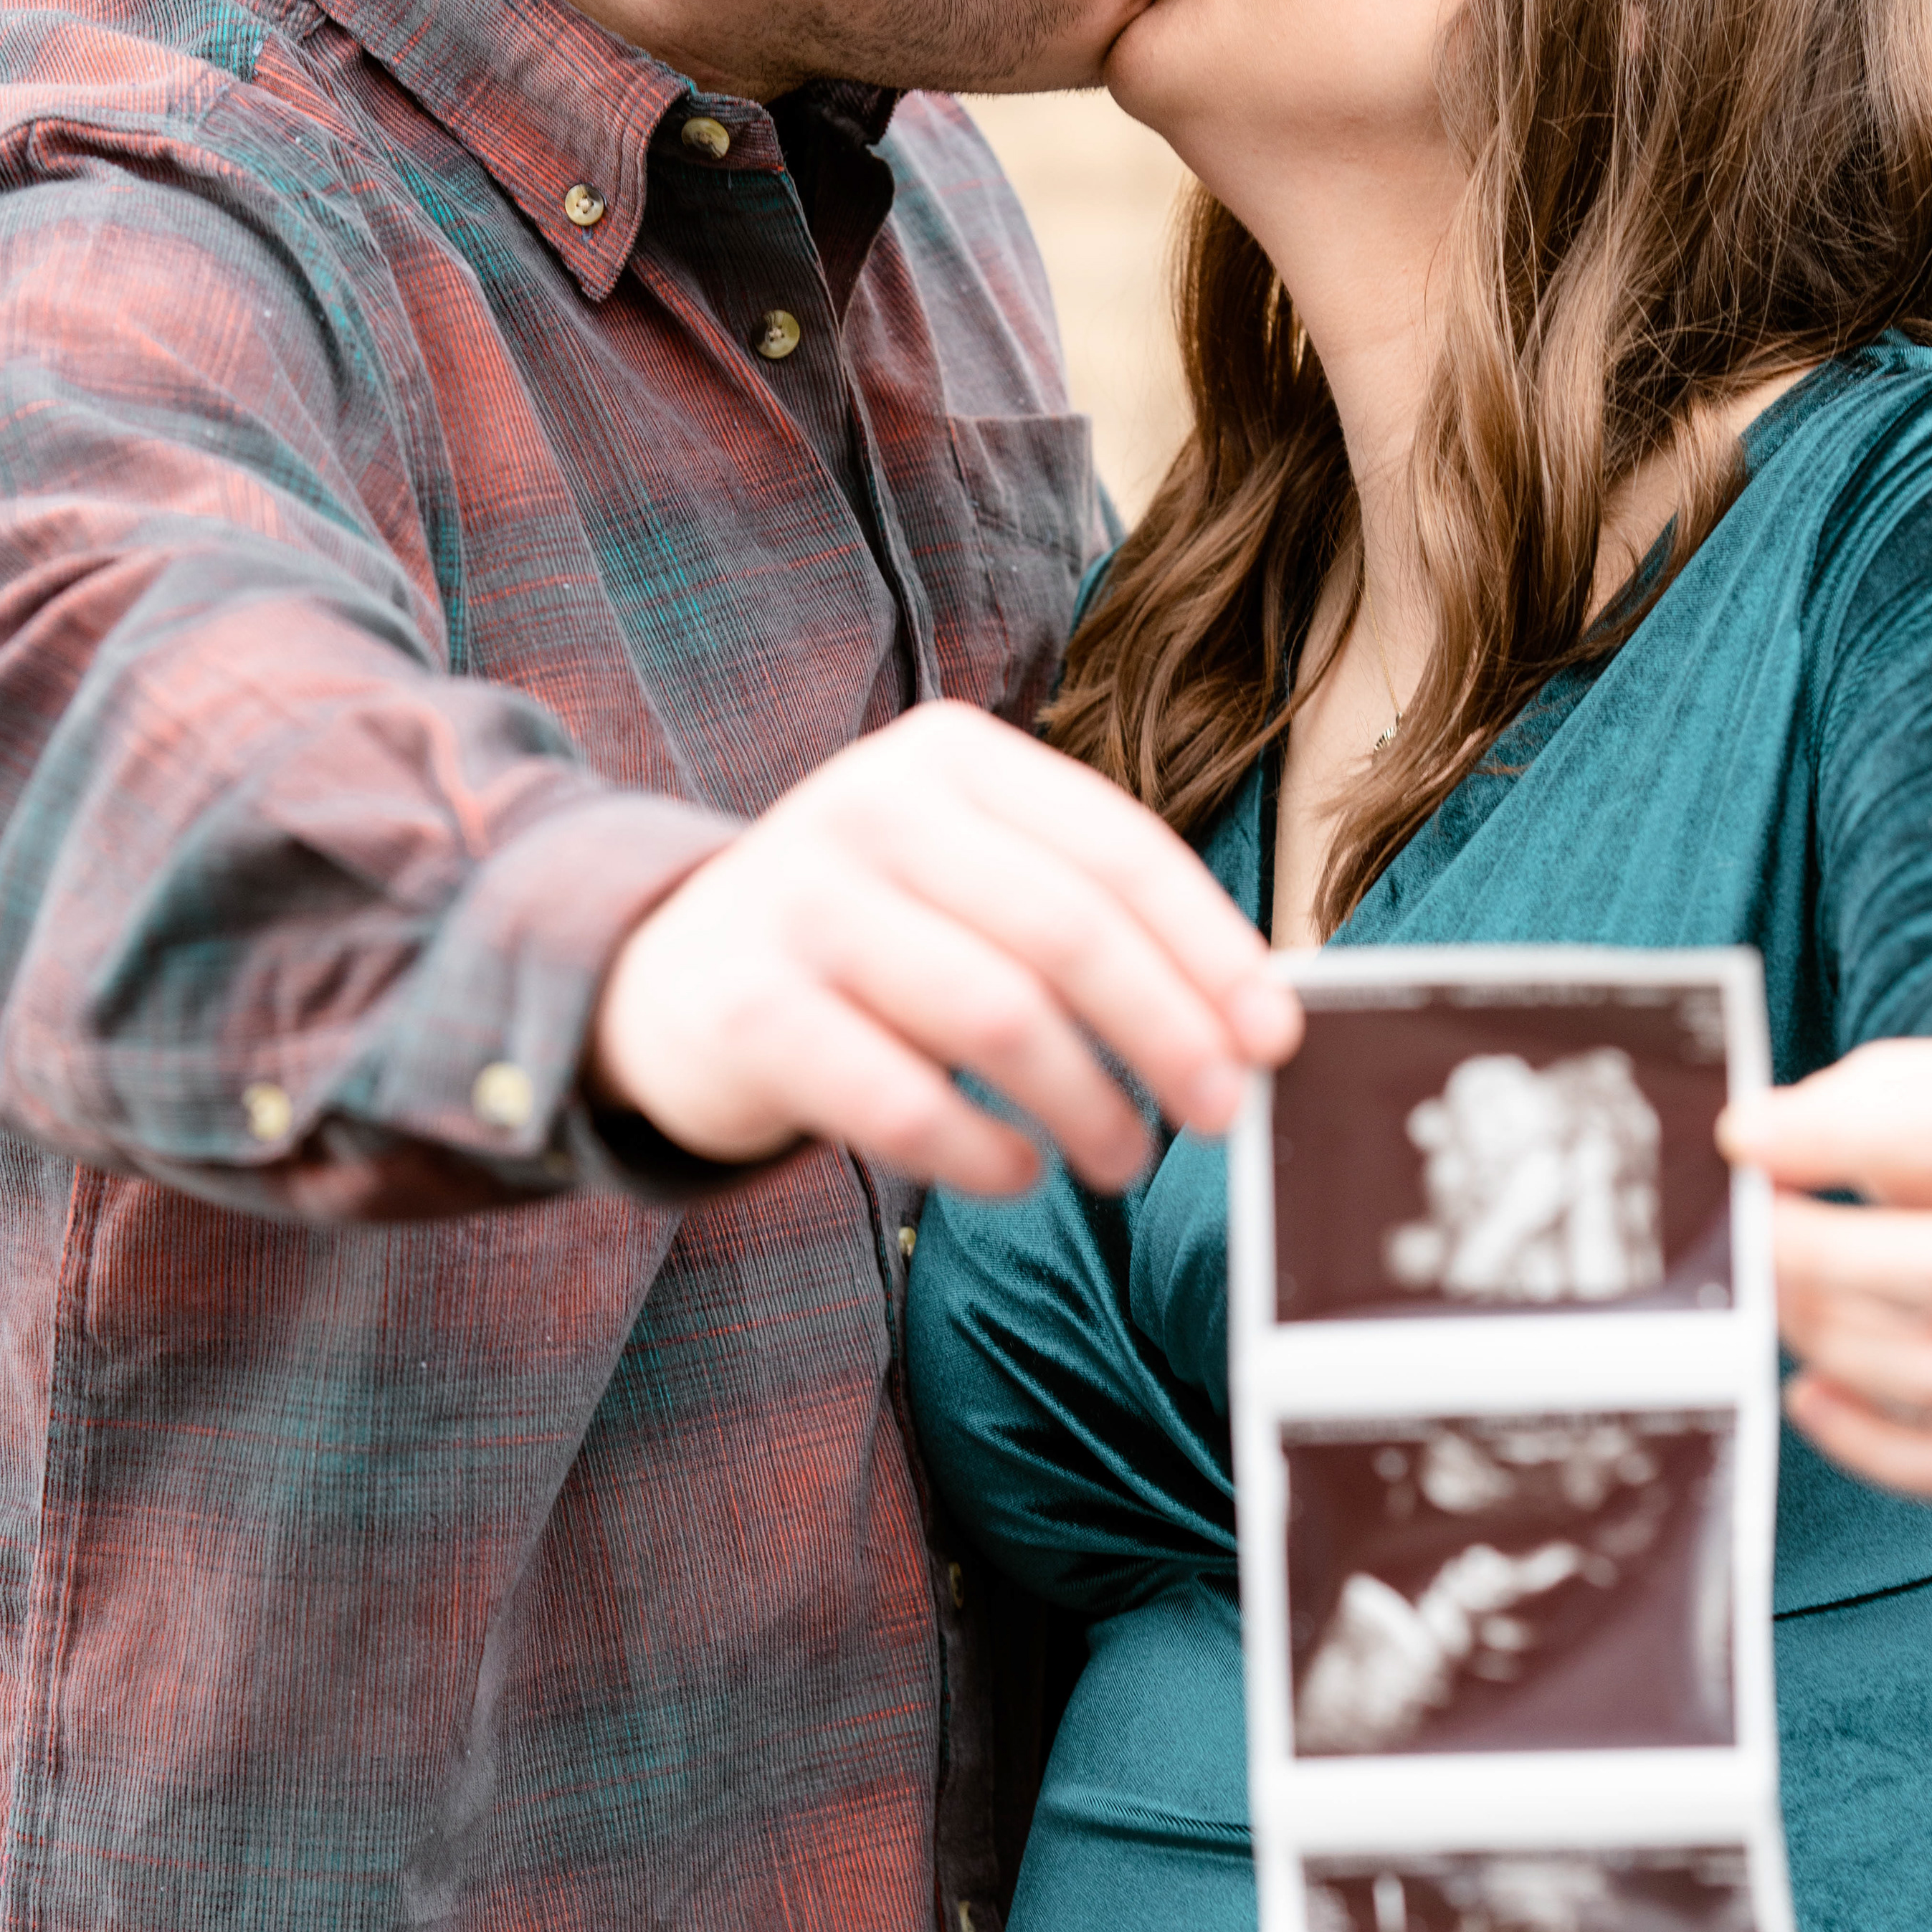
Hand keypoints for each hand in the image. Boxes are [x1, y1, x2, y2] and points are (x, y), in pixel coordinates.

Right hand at [588, 703, 1300, 1196]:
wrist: (657, 975)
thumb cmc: (862, 937)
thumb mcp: (963, 879)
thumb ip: (1083, 915)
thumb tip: (1248, 1016)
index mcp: (949, 756)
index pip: (1116, 849)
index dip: (1210, 949)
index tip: (1274, 1035)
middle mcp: (869, 807)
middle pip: (1068, 933)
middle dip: (1167, 1034)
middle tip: (1221, 1114)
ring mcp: (798, 904)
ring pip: (996, 1018)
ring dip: (1088, 1106)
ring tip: (1123, 1157)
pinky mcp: (747, 1009)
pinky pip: (903, 1101)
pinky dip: (984, 1154)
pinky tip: (1018, 1174)